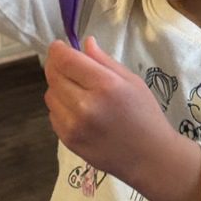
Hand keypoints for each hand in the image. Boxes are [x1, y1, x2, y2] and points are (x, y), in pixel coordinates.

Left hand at [44, 37, 200, 200]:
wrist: (149, 158)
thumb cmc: (146, 115)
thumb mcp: (132, 81)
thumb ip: (105, 61)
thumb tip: (85, 43)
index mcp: (105, 86)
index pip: (66, 60)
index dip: (58, 49)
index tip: (59, 46)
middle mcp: (85, 105)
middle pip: (54, 76)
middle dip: (56, 65)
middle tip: (66, 64)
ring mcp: (74, 125)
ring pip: (50, 95)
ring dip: (58, 87)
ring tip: (76, 90)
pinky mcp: (69, 141)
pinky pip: (53, 115)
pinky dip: (60, 107)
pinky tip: (78, 109)